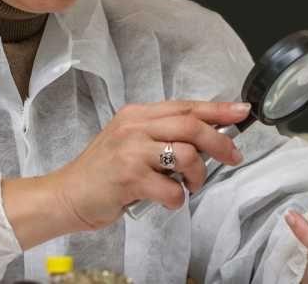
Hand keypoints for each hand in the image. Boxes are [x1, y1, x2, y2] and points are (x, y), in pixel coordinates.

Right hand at [52, 100, 249, 229]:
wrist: (65, 195)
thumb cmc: (103, 173)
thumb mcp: (131, 142)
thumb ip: (162, 135)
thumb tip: (207, 137)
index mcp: (138, 115)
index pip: (186, 106)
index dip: (218, 109)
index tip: (242, 112)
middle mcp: (135, 127)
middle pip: (192, 125)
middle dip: (220, 142)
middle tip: (233, 157)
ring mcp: (131, 151)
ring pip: (186, 154)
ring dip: (198, 175)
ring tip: (189, 186)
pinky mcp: (129, 177)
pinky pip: (170, 188)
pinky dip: (177, 199)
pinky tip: (168, 201)